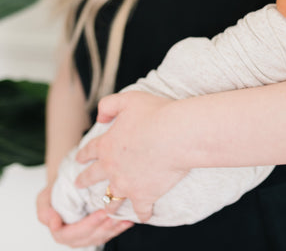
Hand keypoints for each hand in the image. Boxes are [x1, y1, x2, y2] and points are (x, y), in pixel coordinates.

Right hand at [37, 184, 132, 246]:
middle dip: (103, 226)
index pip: (70, 235)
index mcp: (59, 232)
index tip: (100, 213)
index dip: (87, 225)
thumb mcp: (43, 199)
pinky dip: (119, 228)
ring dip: (113, 229)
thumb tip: (53, 222)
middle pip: (88, 237)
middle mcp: (73, 238)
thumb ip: (45, 211)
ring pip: (101, 237)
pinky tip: (128, 221)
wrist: (67, 189)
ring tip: (123, 218)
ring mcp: (87, 237)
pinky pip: (109, 234)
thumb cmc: (55, 193)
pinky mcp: (98, 233)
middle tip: (114, 214)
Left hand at [74, 91, 188, 221]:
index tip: (79, 159)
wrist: (178, 135)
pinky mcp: (144, 196)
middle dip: (84, 180)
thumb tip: (100, 117)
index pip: (89, 151)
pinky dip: (142, 214)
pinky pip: (141, 210)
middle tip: (79, 184)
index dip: (84, 154)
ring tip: (107, 208)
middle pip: (93, 177)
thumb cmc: (157, 114)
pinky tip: (144, 215)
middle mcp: (111, 168)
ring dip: (108, 203)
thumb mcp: (128, 99)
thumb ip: (109, 105)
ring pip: (112, 198)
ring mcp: (127, 184)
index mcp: (106, 145)